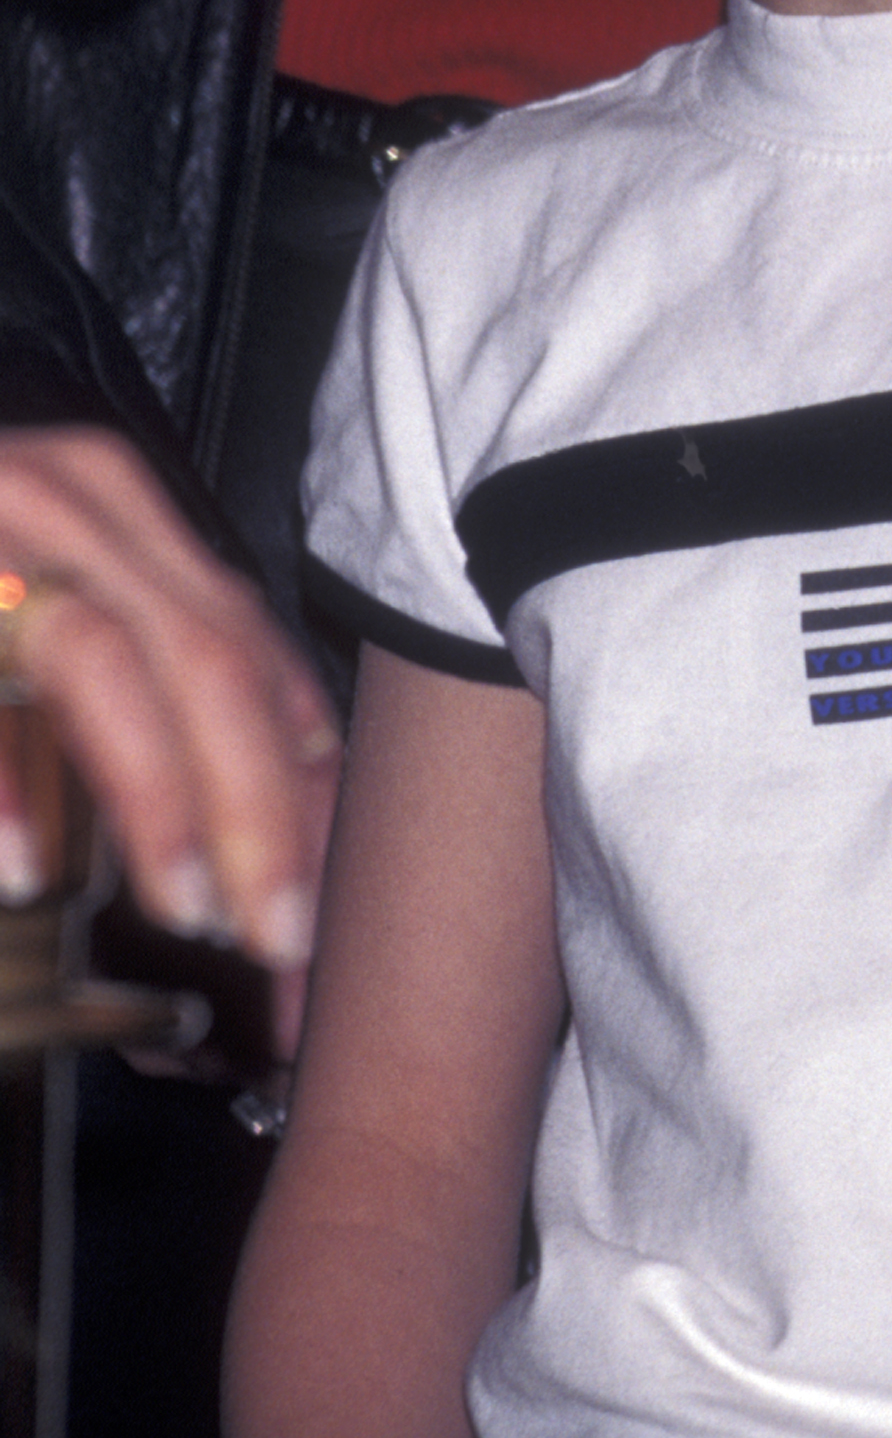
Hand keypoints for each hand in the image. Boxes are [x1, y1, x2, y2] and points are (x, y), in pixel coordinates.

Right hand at [0, 428, 337, 965]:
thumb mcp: (58, 626)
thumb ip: (146, 711)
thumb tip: (253, 866)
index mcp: (119, 513)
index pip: (256, 652)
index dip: (305, 789)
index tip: (315, 914)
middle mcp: (65, 501)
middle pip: (212, 659)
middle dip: (263, 812)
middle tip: (278, 936)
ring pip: (112, 658)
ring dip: (161, 797)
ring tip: (188, 906)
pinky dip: (6, 784)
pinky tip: (25, 869)